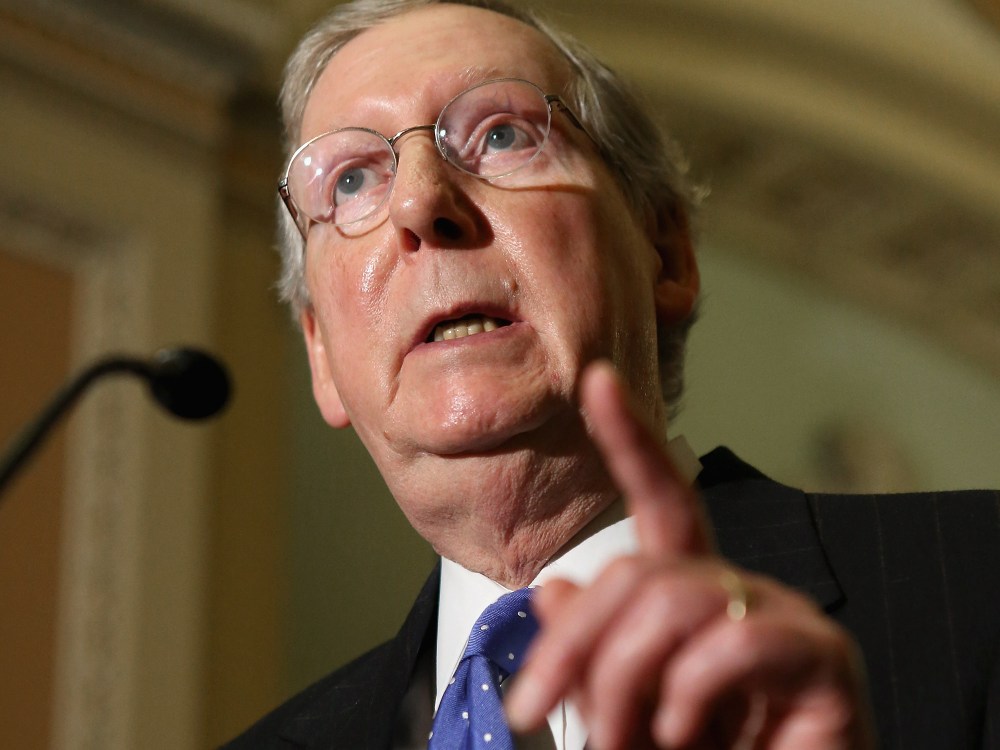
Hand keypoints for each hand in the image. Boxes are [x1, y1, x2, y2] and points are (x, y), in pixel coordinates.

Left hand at [505, 361, 873, 748]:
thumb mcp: (622, 712)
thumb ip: (590, 656)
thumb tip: (552, 589)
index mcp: (693, 597)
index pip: (660, 502)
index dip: (630, 439)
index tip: (597, 380)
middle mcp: (738, 592)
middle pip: (638, 569)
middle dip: (576, 646)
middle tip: (542, 712)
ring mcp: (784, 619)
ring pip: (673, 600)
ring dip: (623, 679)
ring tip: (625, 739)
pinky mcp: (824, 660)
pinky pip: (736, 640)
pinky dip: (690, 691)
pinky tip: (686, 729)